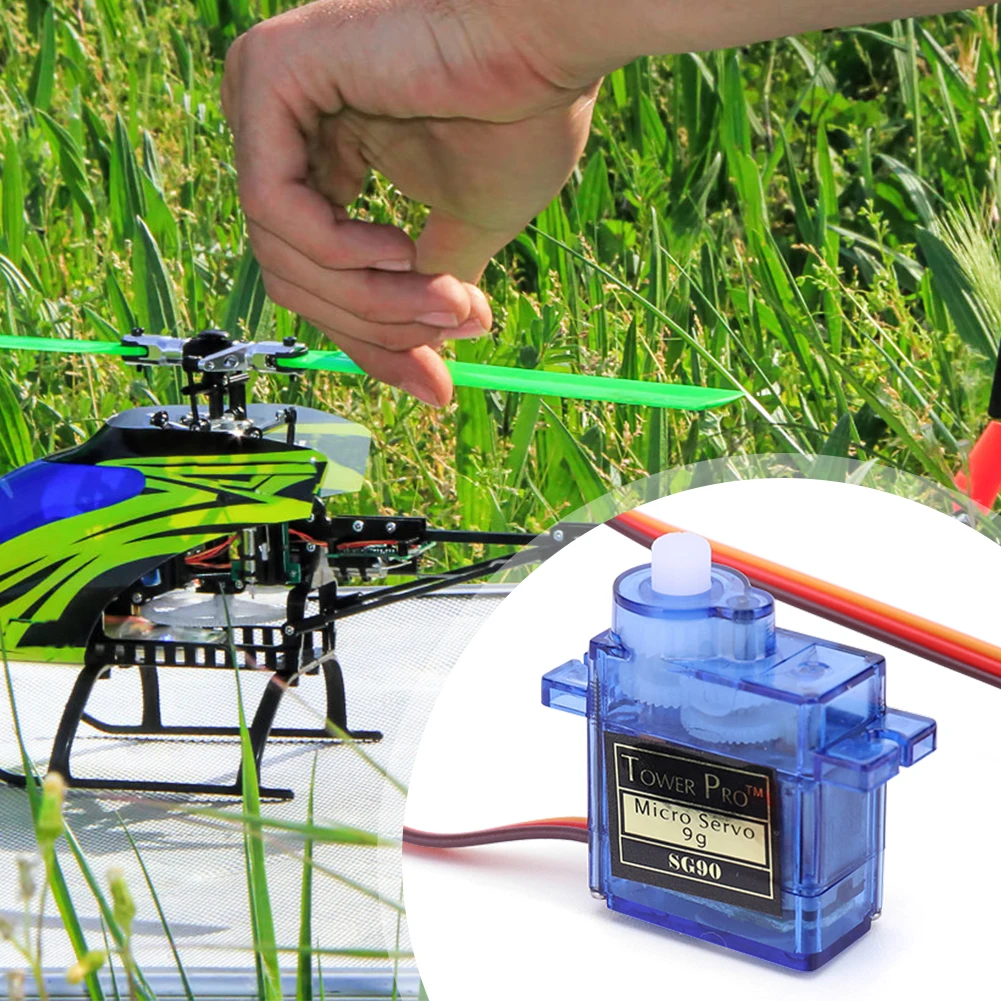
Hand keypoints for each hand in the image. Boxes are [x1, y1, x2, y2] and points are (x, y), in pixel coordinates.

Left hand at [221, 0, 604, 405]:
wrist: (551, 44)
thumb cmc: (519, 116)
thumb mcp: (463, 232)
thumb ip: (422, 286)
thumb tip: (418, 352)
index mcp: (324, 153)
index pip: (319, 275)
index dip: (374, 342)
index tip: (434, 387)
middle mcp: (285, 126)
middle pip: (296, 277)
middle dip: (377, 327)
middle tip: (451, 332)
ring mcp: (266, 96)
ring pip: (285, 257)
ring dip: (373, 302)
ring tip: (444, 300)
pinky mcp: (269, 75)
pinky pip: (276, 210)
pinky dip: (339, 254)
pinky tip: (400, 248)